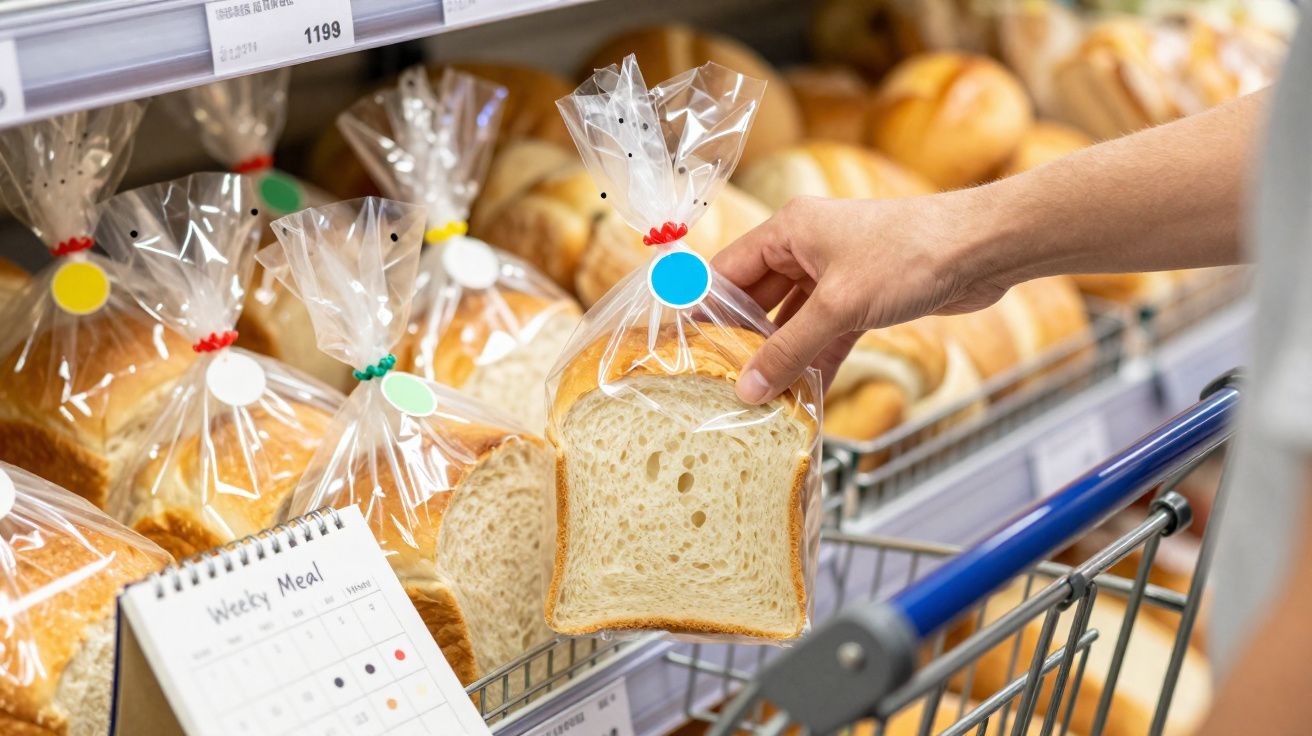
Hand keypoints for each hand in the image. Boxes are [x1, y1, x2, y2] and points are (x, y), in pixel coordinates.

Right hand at [713, 190, 1012, 403]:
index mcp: (789, 229)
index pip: (728, 271)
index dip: (703, 309)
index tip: (682, 349)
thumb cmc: (909, 254)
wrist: (982, 249)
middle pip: (757, 298)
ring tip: (756, 397)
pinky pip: (825, 333)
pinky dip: (815, 360)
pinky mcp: (864, 297)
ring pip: (793, 320)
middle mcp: (807, 247)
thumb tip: (748, 388)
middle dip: (742, 340)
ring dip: (781, 356)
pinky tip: (803, 395)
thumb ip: (790, 350)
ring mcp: (837, 273)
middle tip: (717, 382)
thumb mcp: (839, 306)